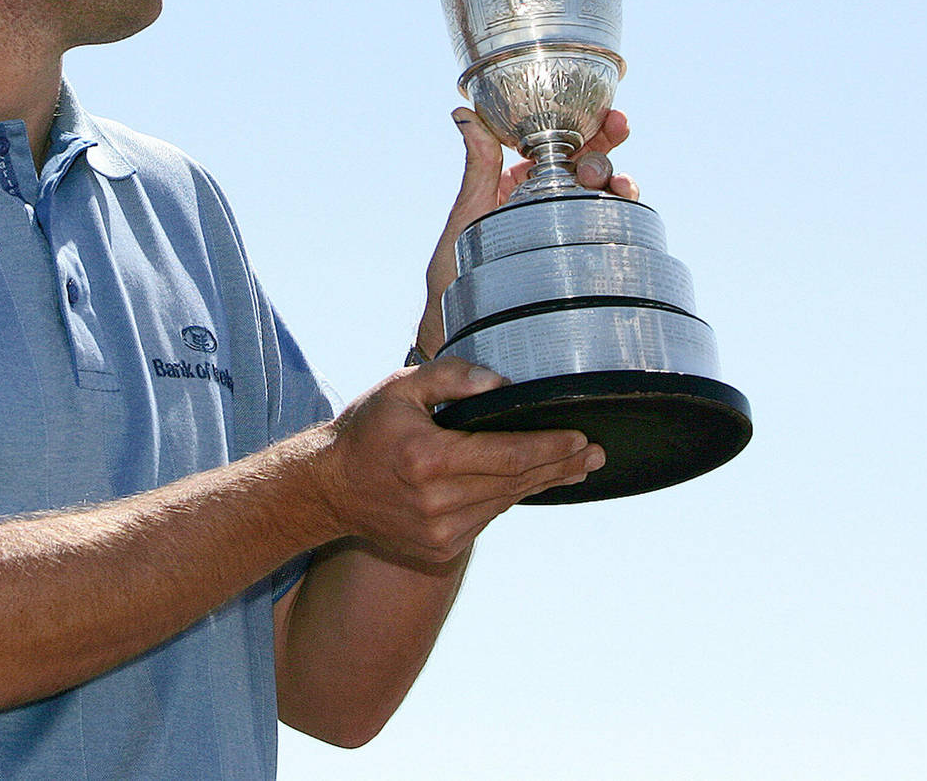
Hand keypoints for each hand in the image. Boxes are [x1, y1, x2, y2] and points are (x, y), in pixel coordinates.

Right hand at [318, 359, 603, 563]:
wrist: (329, 489)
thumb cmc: (366, 430)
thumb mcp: (399, 387)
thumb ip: (450, 377)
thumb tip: (501, 384)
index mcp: (428, 458)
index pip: (506, 453)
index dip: (549, 447)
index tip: (583, 438)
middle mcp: (436, 501)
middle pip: (515, 481)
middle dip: (560, 465)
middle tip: (596, 453)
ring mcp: (439, 532)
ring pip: (505, 502)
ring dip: (541, 483)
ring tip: (574, 466)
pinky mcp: (439, 549)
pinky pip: (487, 518)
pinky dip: (508, 498)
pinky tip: (527, 482)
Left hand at [414, 107, 636, 359]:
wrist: (462, 338)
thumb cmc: (456, 280)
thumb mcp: (466, 217)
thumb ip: (477, 169)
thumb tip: (464, 112)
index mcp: (519, 186)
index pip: (558, 147)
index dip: (587, 127)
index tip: (608, 115)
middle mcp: (548, 205)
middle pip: (589, 166)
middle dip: (605, 153)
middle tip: (603, 158)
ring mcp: (568, 233)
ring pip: (605, 197)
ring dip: (617, 184)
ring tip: (614, 186)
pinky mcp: (584, 263)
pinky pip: (614, 234)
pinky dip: (625, 219)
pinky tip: (625, 213)